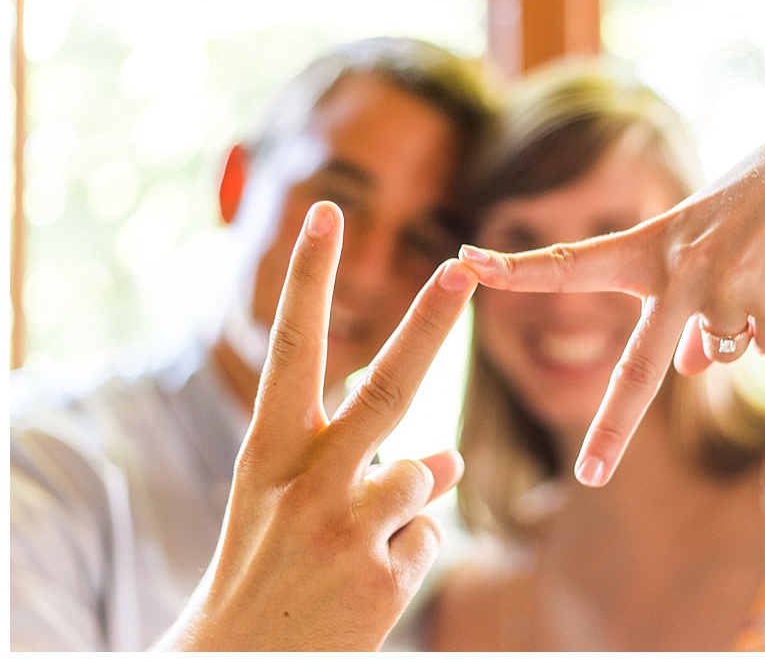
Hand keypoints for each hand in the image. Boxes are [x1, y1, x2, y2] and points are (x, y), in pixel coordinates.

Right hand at [159, 202, 475, 650]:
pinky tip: (364, 583)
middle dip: (430, 324)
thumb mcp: (285, 503)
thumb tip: (448, 456)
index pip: (292, 348)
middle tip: (466, 268)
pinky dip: (407, 551)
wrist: (235, 661)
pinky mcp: (384, 579)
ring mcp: (347, 530)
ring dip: (409, 494)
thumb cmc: (264, 567)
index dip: (309, 278)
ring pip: (423, 473)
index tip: (327, 212)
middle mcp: (305, 482)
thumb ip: (354, 464)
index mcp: (267, 452)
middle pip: (387, 388)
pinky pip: (427, 537)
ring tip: (356, 540)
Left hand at [458, 110, 764, 486]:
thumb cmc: (763, 201)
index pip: (573, 260)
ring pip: (723, 351)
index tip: (464, 265)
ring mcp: (724, 288)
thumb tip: (693, 369)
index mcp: (652, 244)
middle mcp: (680, 268)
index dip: (519, 269)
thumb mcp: (711, 245)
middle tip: (588, 476)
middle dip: (613, 428)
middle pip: (641, 367)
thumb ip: (687, 306)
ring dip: (745, 325)